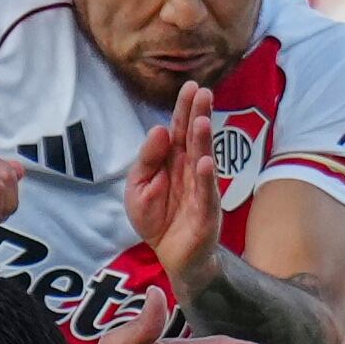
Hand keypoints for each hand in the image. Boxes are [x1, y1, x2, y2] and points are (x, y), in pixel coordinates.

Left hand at [125, 82, 223, 297]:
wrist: (171, 256)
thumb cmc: (156, 219)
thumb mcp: (138, 187)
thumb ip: (146, 160)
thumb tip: (159, 130)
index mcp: (173, 160)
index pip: (180, 129)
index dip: (184, 109)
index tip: (191, 87)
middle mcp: (190, 169)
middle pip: (194, 138)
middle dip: (198, 115)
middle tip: (203, 92)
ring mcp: (201, 189)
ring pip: (203, 160)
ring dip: (203, 141)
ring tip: (202, 121)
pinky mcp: (206, 213)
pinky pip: (206, 193)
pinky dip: (205, 178)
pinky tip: (205, 162)